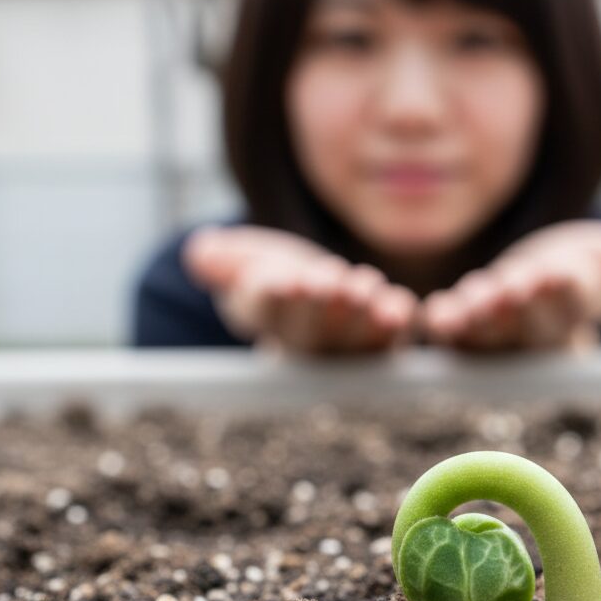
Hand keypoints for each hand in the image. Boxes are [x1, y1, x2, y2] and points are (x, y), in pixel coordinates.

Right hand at [184, 226, 418, 354]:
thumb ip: (227, 259)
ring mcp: (349, 349)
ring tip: (362, 287)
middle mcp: (308, 345)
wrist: (326, 291)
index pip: (264, 310)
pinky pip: (394, 342)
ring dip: (360, 315)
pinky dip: (399, 325)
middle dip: (317, 306)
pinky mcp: (387, 343)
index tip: (282, 281)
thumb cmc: (283, 274)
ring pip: (353, 340)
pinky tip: (400, 307)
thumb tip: (200, 251)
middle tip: (325, 281)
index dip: (271, 297)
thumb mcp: (249, 261)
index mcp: (268, 318)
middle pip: (309, 333)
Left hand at [421, 221, 600, 350]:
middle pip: (531, 328)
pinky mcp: (458, 330)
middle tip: (514, 289)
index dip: (567, 291)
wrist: (531, 284)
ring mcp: (494, 337)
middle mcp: (534, 338)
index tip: (559, 274)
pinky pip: (448, 332)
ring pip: (488, 334)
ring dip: (479, 320)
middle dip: (522, 308)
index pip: (576, 307)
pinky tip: (430, 313)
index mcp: (575, 318)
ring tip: (475, 302)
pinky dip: (439, 324)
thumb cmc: (571, 268)